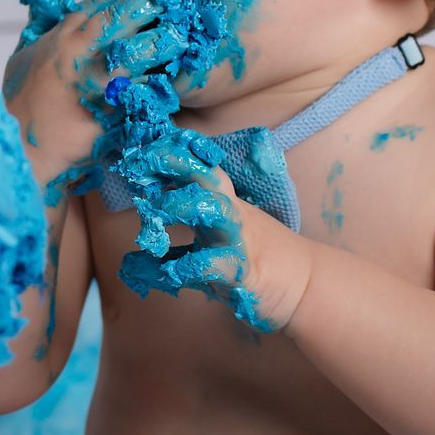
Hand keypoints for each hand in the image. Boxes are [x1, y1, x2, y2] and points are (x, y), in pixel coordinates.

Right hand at [4, 0, 178, 194]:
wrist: (22, 147)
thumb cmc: (18, 106)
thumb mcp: (21, 59)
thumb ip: (36, 32)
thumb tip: (41, 9)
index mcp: (62, 38)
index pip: (99, 3)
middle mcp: (81, 53)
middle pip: (124, 18)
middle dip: (149, 6)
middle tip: (173, 2)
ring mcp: (98, 81)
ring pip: (141, 52)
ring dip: (163, 42)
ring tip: (183, 36)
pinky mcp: (113, 111)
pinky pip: (145, 92)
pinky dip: (161, 84)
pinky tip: (176, 78)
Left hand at [116, 137, 304, 331]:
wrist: (306, 287)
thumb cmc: (253, 263)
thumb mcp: (212, 247)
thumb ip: (173, 250)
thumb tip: (129, 260)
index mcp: (223, 204)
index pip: (198, 169)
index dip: (171, 156)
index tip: (140, 147)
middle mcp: (231, 215)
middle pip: (207, 178)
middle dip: (177, 163)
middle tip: (141, 161)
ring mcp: (238, 240)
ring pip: (214, 211)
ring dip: (182, 206)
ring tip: (154, 213)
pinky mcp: (242, 271)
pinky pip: (214, 265)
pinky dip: (189, 267)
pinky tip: (169, 271)